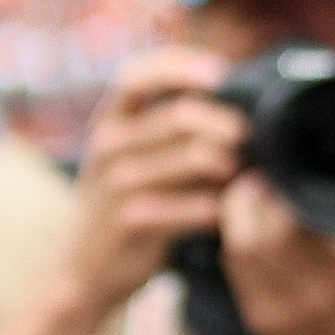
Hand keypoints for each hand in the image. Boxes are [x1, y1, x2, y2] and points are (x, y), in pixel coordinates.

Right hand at [57, 46, 246, 317]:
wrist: (84, 269)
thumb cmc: (122, 205)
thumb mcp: (127, 156)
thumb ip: (163, 126)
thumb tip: (225, 99)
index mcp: (108, 122)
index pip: (138, 75)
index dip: (180, 66)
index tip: (220, 74)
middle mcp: (108, 145)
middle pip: (181, 116)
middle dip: (227, 124)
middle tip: (249, 138)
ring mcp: (119, 184)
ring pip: (197, 159)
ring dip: (232, 167)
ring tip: (241, 175)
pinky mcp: (136, 220)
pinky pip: (199, 205)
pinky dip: (222, 206)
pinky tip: (227, 211)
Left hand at [219, 166, 334, 334]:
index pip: (292, 220)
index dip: (280, 193)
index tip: (282, 177)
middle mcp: (310, 293)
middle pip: (257, 231)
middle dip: (252, 199)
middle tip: (259, 182)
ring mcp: (282, 311)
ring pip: (238, 252)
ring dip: (237, 221)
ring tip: (247, 202)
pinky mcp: (263, 323)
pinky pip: (237, 275)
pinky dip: (237, 249)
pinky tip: (248, 236)